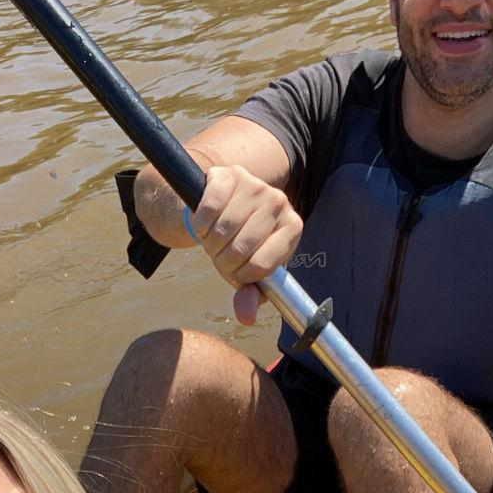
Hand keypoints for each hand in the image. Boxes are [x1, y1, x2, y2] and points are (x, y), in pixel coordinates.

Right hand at [188, 165, 302, 325]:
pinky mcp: (229, 175)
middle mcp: (279, 202)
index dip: (240, 276)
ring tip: (213, 241)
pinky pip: (208, 210)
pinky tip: (204, 225)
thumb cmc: (241, 243)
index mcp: (293, 228)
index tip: (235, 272)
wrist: (222, 205)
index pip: (261, 266)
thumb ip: (250, 295)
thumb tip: (246, 318)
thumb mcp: (249, 270)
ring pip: (222, 231)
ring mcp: (255, 185)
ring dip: (209, 244)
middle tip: (220, 255)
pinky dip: (200, 225)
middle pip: (240, 250)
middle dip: (222, 261)